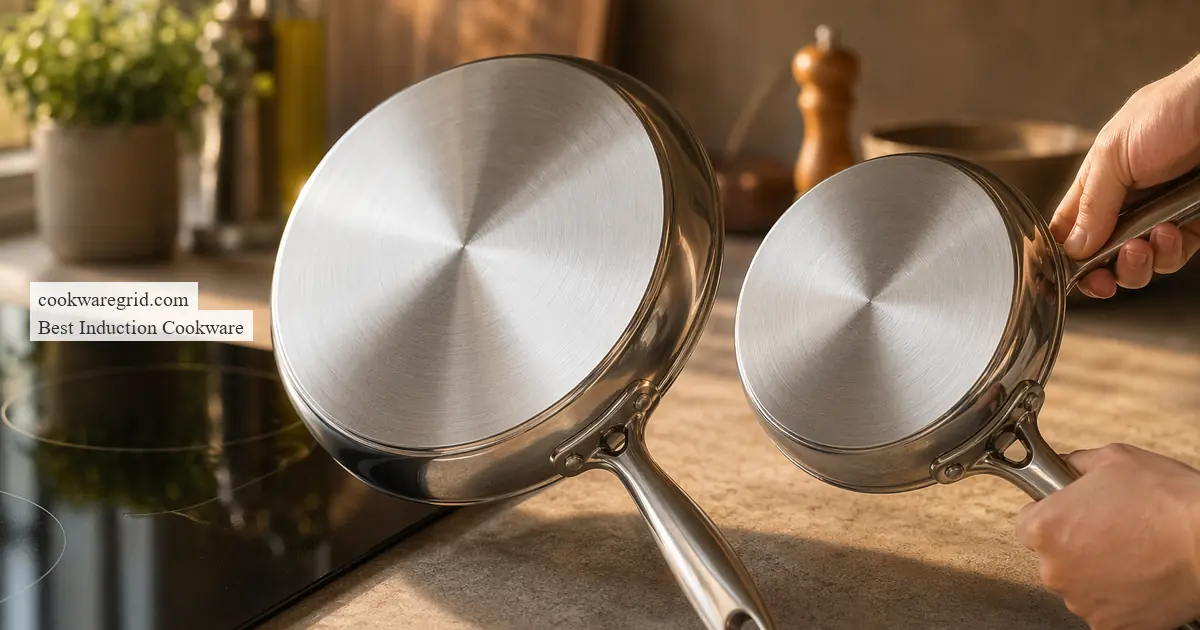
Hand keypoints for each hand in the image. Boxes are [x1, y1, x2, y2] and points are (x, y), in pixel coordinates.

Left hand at [1015, 444, 1199, 628]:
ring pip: (1078, 583)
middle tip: (1111, 529)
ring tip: (1133, 552)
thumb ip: (1075, 464)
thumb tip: (1065, 467)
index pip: (1027, 523)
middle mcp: (1054, 569)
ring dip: (1096, 570)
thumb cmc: (1166, 502)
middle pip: (1052, 556)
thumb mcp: (1113, 459)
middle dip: (1075, 543)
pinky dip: (1118, 597)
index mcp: (1045, 528)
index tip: (1071, 511)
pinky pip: (1104, 608)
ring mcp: (1081, 601)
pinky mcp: (1109, 625)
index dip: (1051, 513)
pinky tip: (1140, 576)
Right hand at [1050, 55, 1199, 297]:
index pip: (1068, 230)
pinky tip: (1172, 231)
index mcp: (1096, 182)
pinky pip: (1175, 254)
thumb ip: (1091, 205)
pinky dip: (1171, 251)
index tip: (1065, 277)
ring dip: (1138, 264)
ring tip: (1143, 244)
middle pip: (1101, 256)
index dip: (1064, 256)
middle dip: (1102, 272)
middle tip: (1104, 276)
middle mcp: (1125, 202)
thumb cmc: (1172, 108)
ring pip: (1139, 263)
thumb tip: (1073, 249)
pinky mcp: (1192, 222)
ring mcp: (1159, 214)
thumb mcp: (1113, 154)